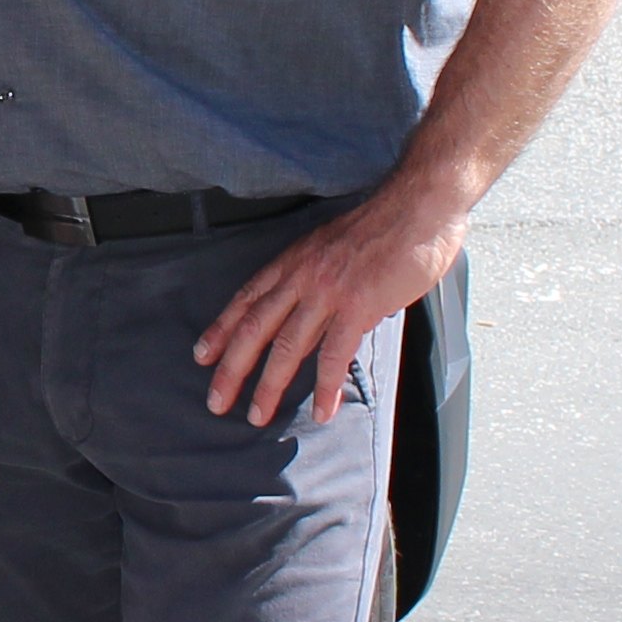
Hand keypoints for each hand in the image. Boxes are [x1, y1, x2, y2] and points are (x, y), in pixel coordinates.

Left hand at [194, 176, 461, 426]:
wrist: (419, 206)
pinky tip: (322, 411)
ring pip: (287, 347)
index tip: (202, 355)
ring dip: (269, 386)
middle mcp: (303, 276)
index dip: (221, 329)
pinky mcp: (358, 307)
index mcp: (295, 260)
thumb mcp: (334, 246)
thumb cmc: (385, 225)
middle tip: (216, 400)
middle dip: (231, 369)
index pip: (247, 299)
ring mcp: (328, 292)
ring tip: (257, 415)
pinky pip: (334, 355)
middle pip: (254, 328)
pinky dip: (325, 387)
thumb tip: (317, 314)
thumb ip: (319, 279)